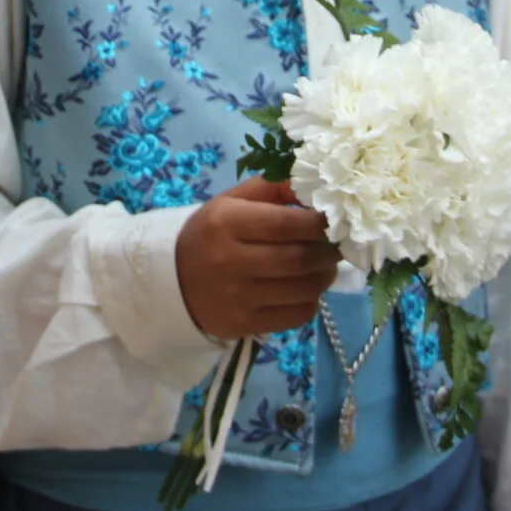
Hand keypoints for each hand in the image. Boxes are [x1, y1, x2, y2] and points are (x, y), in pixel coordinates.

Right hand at [175, 175, 339, 339]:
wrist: (172, 280)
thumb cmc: (211, 234)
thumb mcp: (233, 201)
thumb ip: (274, 187)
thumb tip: (316, 186)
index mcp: (227, 223)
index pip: (287, 224)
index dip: (320, 223)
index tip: (335, 220)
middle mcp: (230, 261)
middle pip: (299, 259)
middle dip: (329, 252)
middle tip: (338, 245)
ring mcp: (237, 297)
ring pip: (302, 289)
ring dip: (325, 277)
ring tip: (326, 266)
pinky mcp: (244, 324)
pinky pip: (296, 316)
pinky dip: (311, 301)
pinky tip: (305, 289)